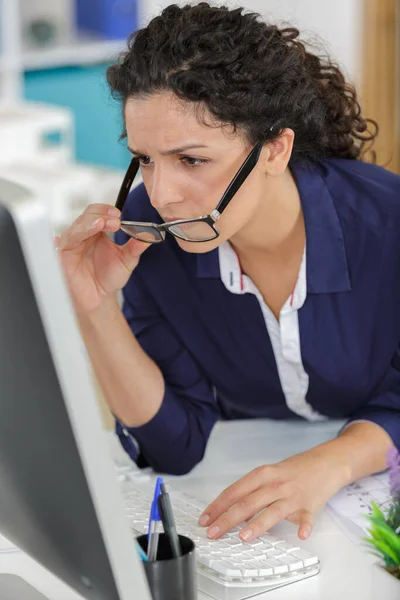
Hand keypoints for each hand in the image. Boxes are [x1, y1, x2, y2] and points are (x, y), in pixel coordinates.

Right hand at [56, 204, 148, 315]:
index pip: (99, 212)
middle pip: (87, 216)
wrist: (100, 298)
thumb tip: (149, 234)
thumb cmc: (108, 278)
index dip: (107, 211)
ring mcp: (72, 244)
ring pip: (76, 228)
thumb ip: (136, 247)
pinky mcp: (62, 257)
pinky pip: (61, 245)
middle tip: (115, 221)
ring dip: (88, 224)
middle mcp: (83, 235)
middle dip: (101, 215)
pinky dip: (65, 239)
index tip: (119, 216)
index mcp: (97, 231)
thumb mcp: (127, 260)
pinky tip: (69, 236)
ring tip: (101, 224)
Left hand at [198, 444, 350, 541]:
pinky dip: (304, 526)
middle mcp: (275, 484)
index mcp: (263, 474)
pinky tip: (301, 534)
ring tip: (243, 537)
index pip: (235, 491)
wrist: (327, 462)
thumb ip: (254, 492)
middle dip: (228, 519)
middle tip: (213, 533)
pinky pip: (307, 518)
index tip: (205, 519)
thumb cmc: (295, 469)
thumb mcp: (270, 474)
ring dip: (257, 525)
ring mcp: (293, 495)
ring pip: (272, 511)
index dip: (218, 505)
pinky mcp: (310, 505)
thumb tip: (233, 510)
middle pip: (248, 502)